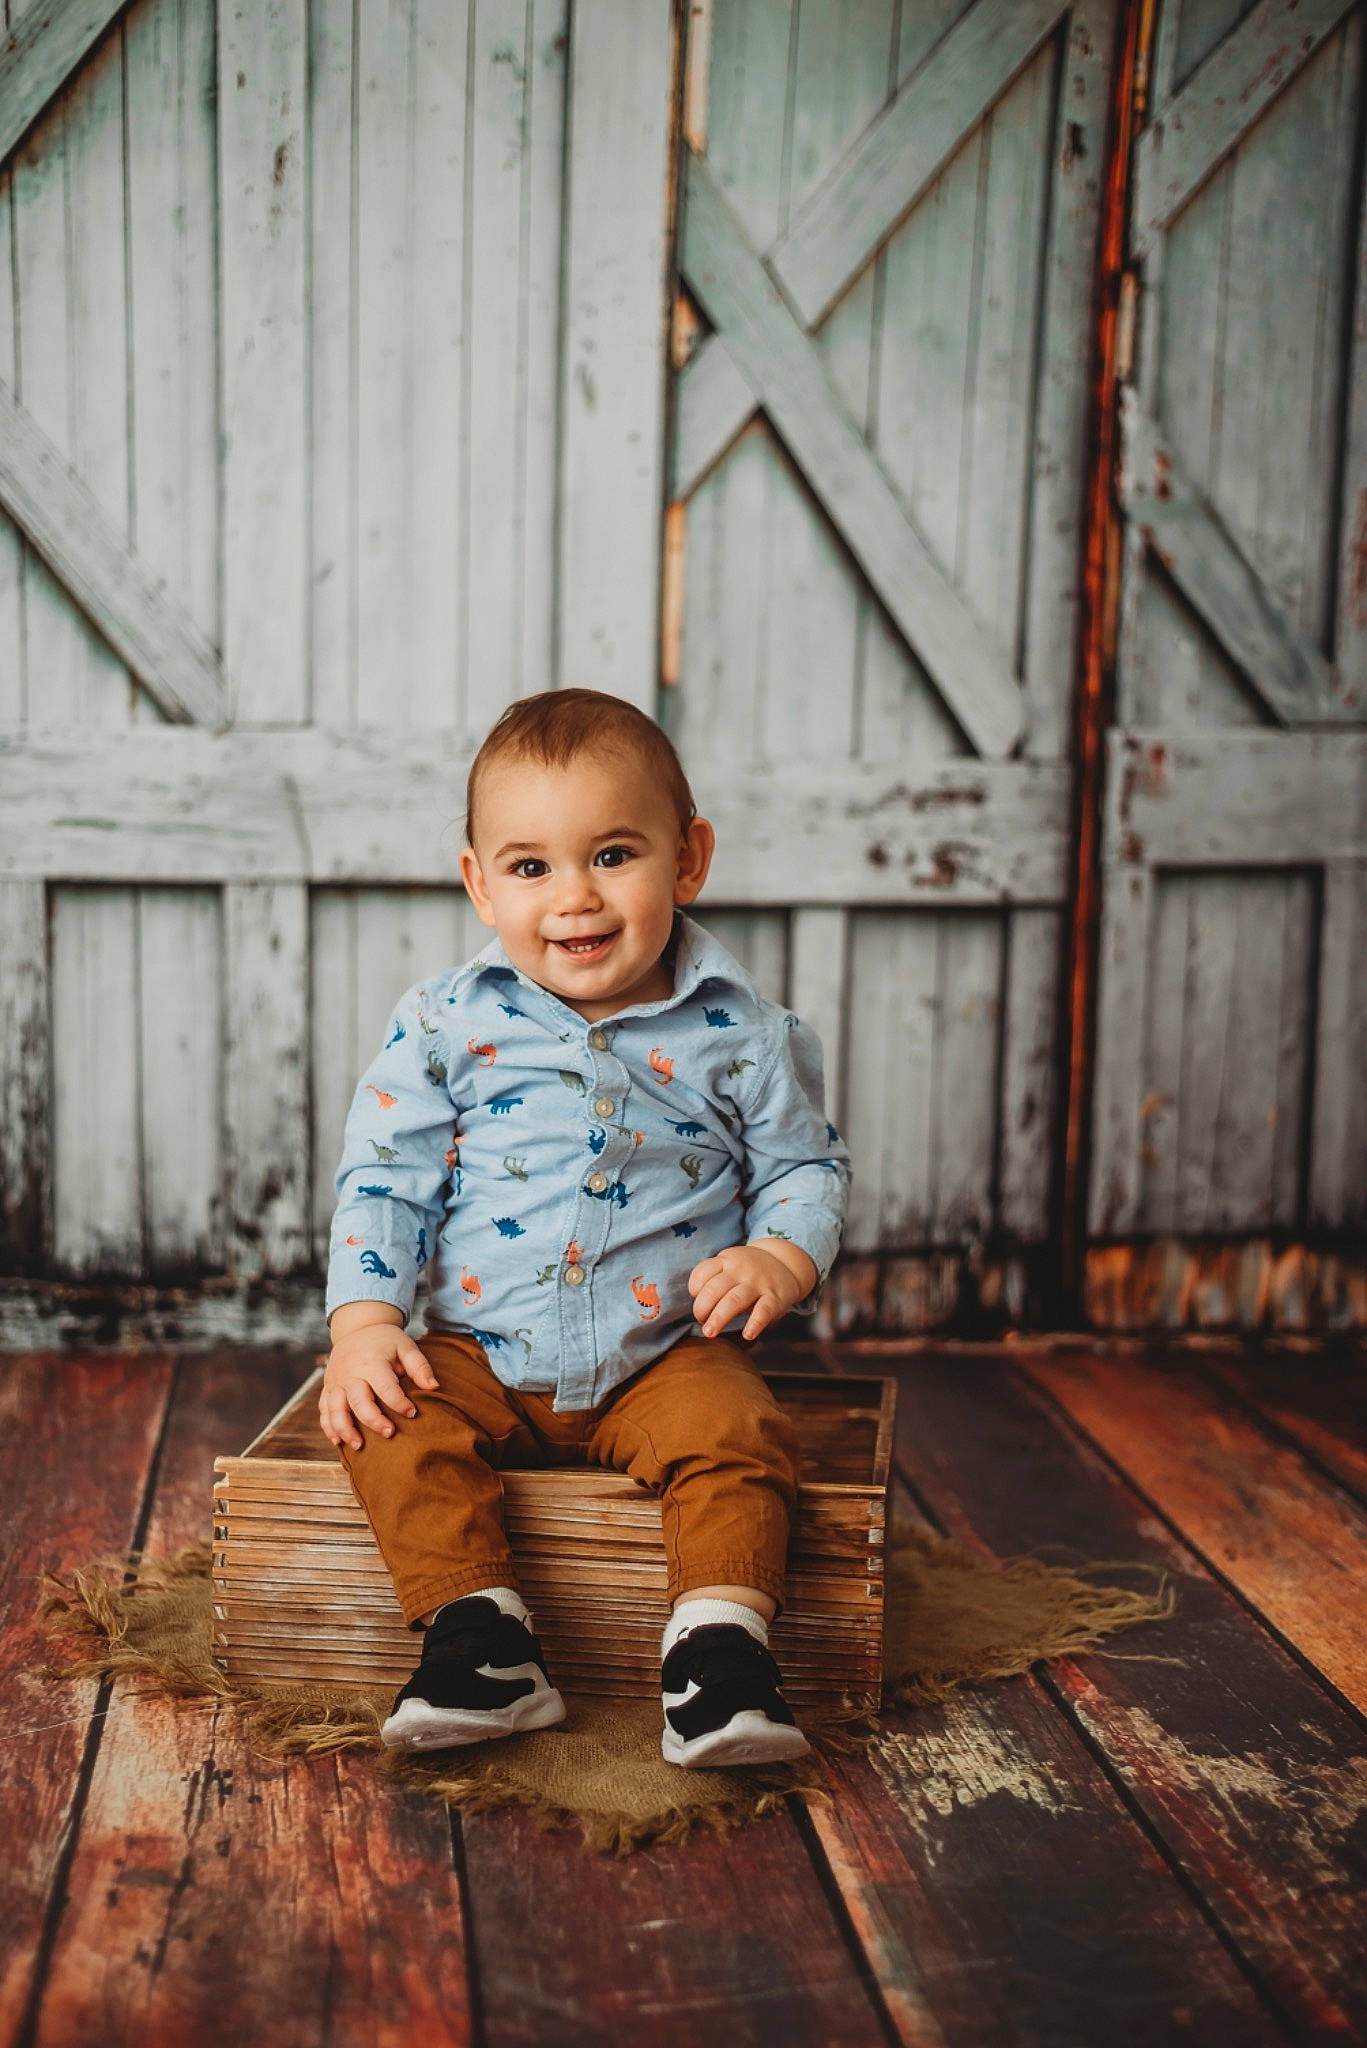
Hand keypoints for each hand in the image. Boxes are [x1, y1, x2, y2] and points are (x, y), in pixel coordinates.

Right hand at [320, 1305, 438, 1449]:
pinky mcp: (328, 1388)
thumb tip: (434, 1387)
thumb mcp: (405, 1346)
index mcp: (371, 1362)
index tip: (412, 1413)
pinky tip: (338, 1441)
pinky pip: (324, 1409)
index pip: (385, 1387)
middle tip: (389, 1433)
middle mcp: (350, 1373)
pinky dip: (328, 1426)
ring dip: (345, 1429)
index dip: (399, 1402)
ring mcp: (336, 1381)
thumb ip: (419, 1366)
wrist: (356, 1328)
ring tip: (359, 1446)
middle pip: (358, 1400)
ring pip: (335, 1408)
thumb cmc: (385, 1341)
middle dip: (373, 1419)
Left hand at [688, 1239, 816, 1341]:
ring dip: (719, 1318)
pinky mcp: (775, 1297)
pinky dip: (755, 1323)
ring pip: (735, 1300)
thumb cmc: (748, 1270)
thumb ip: (713, 1278)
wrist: (785, 1261)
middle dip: (702, 1308)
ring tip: (710, 1333)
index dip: (695, 1289)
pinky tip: (747, 1334)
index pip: (702, 1273)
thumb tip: (698, 1306)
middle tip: (701, 1323)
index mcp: (726, 1261)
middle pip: (715, 1289)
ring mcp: (758, 1283)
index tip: (696, 1299)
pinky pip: (764, 1310)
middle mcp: (740, 1270)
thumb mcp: (730, 1263)